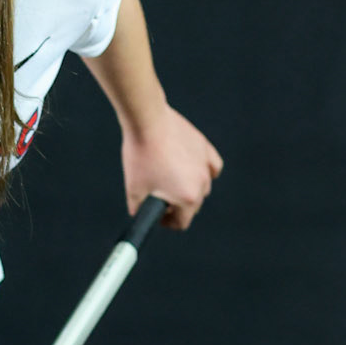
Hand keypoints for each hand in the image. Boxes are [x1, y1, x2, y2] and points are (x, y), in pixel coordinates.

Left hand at [122, 104, 223, 230]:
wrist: (147, 121)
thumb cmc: (140, 155)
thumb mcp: (134, 189)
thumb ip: (138, 208)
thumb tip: (138, 215)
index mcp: (187, 198)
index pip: (182, 222)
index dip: (167, 223)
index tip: (159, 217)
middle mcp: (202, 183)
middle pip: (193, 206)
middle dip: (177, 206)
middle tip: (160, 199)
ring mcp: (205, 165)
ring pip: (203, 187)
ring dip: (189, 189)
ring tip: (170, 181)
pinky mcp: (204, 148)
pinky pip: (212, 167)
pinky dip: (204, 171)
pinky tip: (192, 170)